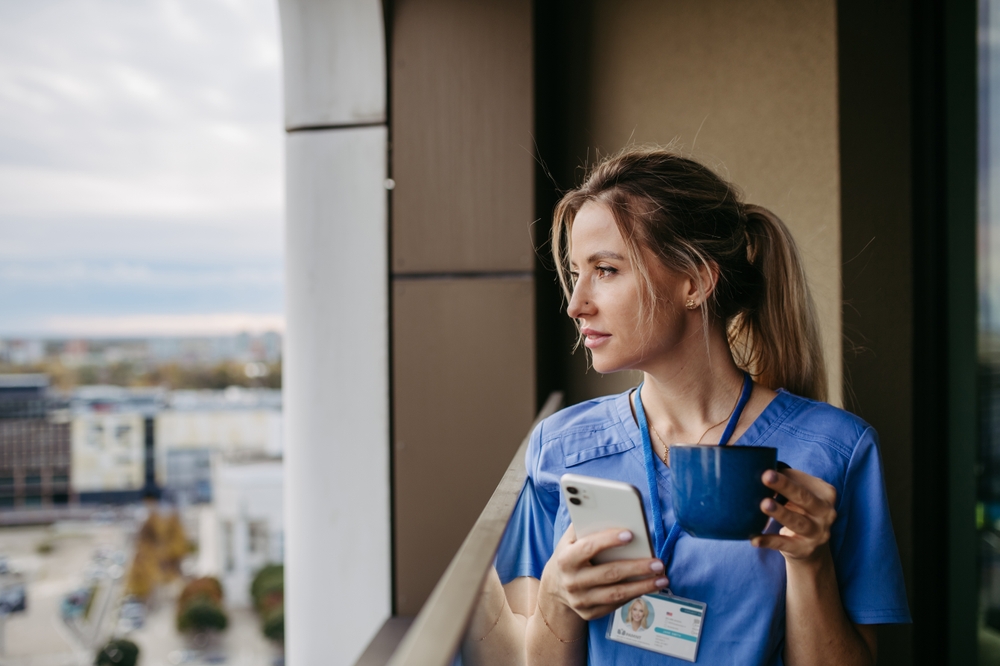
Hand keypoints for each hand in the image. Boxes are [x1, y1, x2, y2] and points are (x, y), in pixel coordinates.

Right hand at [539, 524, 668, 622]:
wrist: (556, 585)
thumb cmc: (571, 554)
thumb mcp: (570, 539)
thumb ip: (586, 525)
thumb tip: (609, 509)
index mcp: (566, 558)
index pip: (588, 548)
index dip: (608, 540)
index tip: (631, 534)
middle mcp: (572, 581)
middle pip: (609, 574)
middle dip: (637, 568)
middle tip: (658, 563)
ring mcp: (580, 600)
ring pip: (616, 594)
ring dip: (642, 586)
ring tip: (662, 579)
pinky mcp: (589, 613)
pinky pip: (616, 604)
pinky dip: (634, 595)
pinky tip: (649, 587)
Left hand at [752, 468, 836, 562]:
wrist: (811, 547)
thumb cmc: (800, 510)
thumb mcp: (800, 495)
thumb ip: (787, 481)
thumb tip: (760, 465)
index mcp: (826, 494)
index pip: (805, 482)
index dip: (786, 476)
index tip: (767, 469)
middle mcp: (826, 513)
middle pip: (804, 498)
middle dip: (785, 486)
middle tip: (766, 476)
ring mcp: (817, 533)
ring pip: (797, 522)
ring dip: (780, 513)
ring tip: (764, 504)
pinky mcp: (804, 549)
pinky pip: (784, 544)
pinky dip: (769, 542)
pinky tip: (754, 539)